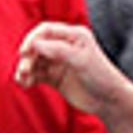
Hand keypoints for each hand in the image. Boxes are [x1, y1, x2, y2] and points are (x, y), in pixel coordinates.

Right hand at [16, 20, 132, 132]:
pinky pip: (37, 75)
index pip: (46, 30)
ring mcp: (59, 62)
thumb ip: (59, 50)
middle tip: (24, 70)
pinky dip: (28, 78)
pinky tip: (25, 84)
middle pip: (37, 46)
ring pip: (35, 61)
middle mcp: (65, 46)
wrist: (110, 101)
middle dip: (28, 57)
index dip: (32, 39)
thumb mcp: (81, 60)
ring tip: (22, 79)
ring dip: (26, 69)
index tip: (24, 52)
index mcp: (74, 36)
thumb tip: (36, 44)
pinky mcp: (55, 77)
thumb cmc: (102, 77)